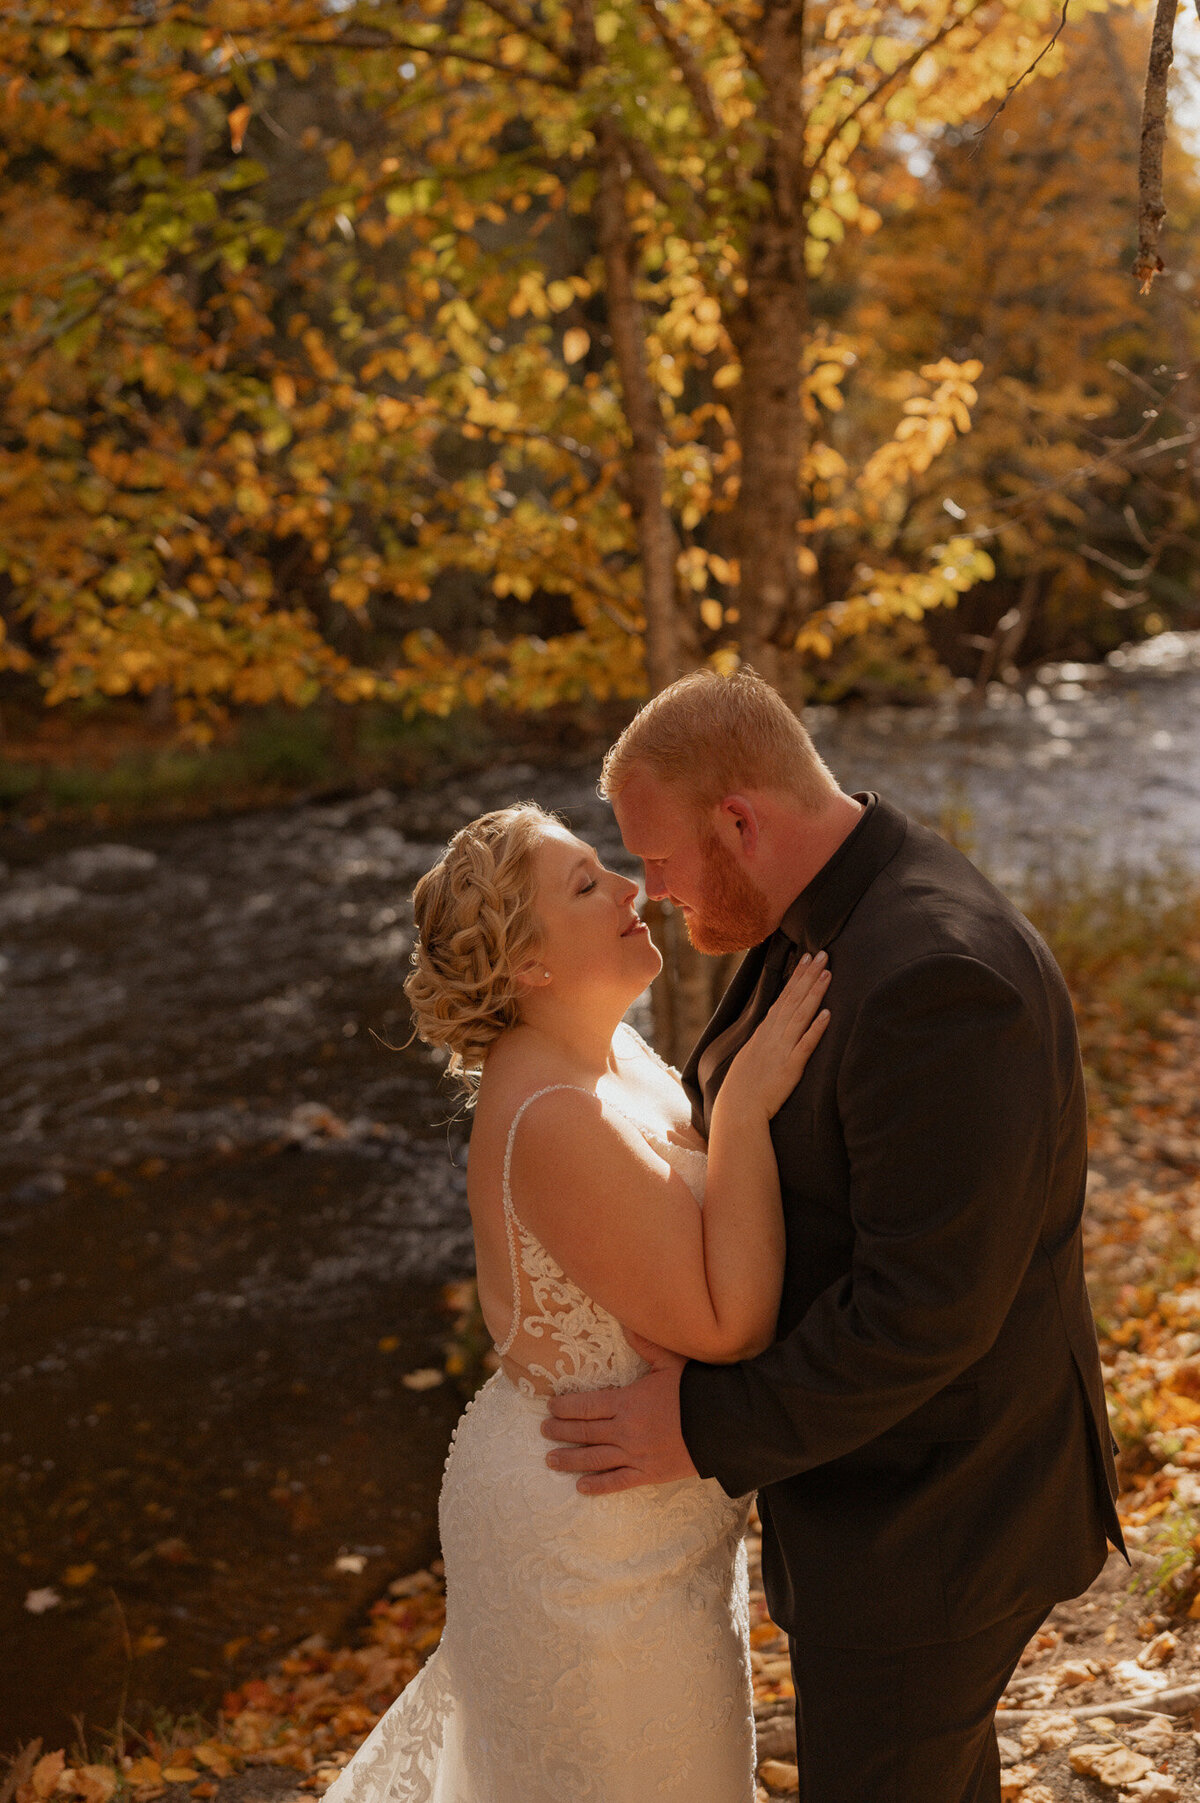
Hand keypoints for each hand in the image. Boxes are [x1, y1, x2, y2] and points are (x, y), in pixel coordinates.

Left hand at [541, 1331, 697, 1493]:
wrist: (723, 1424)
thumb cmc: (696, 1390)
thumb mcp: (670, 1361)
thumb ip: (645, 1344)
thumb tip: (626, 1320)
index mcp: (627, 1402)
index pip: (587, 1405)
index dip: (566, 1408)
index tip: (551, 1407)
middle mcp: (626, 1430)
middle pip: (585, 1432)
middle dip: (561, 1431)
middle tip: (543, 1431)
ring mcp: (636, 1455)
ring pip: (595, 1459)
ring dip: (570, 1460)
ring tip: (550, 1459)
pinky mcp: (649, 1474)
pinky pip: (618, 1482)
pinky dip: (598, 1486)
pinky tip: (581, 1487)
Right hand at [723, 948, 830, 1119]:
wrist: (738, 1109)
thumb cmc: (744, 1086)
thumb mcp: (752, 1055)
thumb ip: (765, 1039)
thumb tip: (773, 1026)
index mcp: (764, 1032)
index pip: (783, 997)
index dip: (797, 977)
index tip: (807, 958)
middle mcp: (773, 1036)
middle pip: (794, 999)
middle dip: (809, 975)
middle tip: (822, 953)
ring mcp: (782, 1050)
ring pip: (800, 1015)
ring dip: (814, 993)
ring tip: (828, 973)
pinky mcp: (791, 1067)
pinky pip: (805, 1045)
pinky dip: (816, 1028)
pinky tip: (827, 1013)